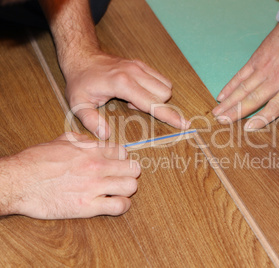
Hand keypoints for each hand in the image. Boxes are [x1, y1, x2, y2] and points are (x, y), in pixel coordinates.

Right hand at [0, 133, 139, 218]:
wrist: (18, 181)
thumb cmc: (35, 161)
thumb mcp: (60, 141)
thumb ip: (82, 140)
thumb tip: (93, 141)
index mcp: (91, 150)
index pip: (123, 152)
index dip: (122, 159)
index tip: (117, 164)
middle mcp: (97, 166)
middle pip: (133, 168)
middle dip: (129, 173)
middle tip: (121, 177)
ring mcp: (94, 186)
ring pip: (131, 186)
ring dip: (127, 189)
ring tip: (118, 191)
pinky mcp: (88, 206)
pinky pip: (120, 206)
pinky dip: (122, 206)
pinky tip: (115, 204)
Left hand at [64, 52, 190, 139]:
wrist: (82, 56)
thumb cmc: (80, 81)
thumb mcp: (78, 103)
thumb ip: (91, 121)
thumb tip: (106, 135)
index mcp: (122, 83)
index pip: (152, 102)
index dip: (169, 115)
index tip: (183, 124)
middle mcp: (135, 72)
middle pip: (164, 94)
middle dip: (157, 107)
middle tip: (132, 108)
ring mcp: (139, 66)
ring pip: (166, 86)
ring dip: (157, 98)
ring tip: (134, 100)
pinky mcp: (141, 64)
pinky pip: (161, 79)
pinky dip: (156, 89)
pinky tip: (137, 93)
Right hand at [212, 23, 278, 129]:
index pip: (275, 107)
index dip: (261, 119)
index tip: (248, 128)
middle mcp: (276, 80)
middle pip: (253, 100)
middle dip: (236, 113)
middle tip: (222, 122)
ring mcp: (263, 69)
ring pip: (243, 89)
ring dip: (229, 102)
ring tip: (217, 113)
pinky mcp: (256, 60)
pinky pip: (240, 75)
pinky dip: (230, 86)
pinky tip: (221, 95)